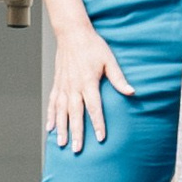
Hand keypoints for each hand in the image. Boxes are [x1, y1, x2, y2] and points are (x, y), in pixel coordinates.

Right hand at [47, 25, 129, 154]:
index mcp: (88, 81)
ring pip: (61, 111)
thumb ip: (119, 78)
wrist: (72, 33)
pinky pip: (53, 102)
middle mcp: (74, 86)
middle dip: (76, 132)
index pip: (94, 107)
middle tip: (77, 149)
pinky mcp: (57, 83)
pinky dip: (51, 115)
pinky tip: (50, 127)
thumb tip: (132, 92)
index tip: (100, 137)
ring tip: (62, 143)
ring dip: (61, 128)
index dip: (97, 123)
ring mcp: (63, 85)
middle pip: (75, 113)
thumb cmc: (92, 46)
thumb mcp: (109, 60)